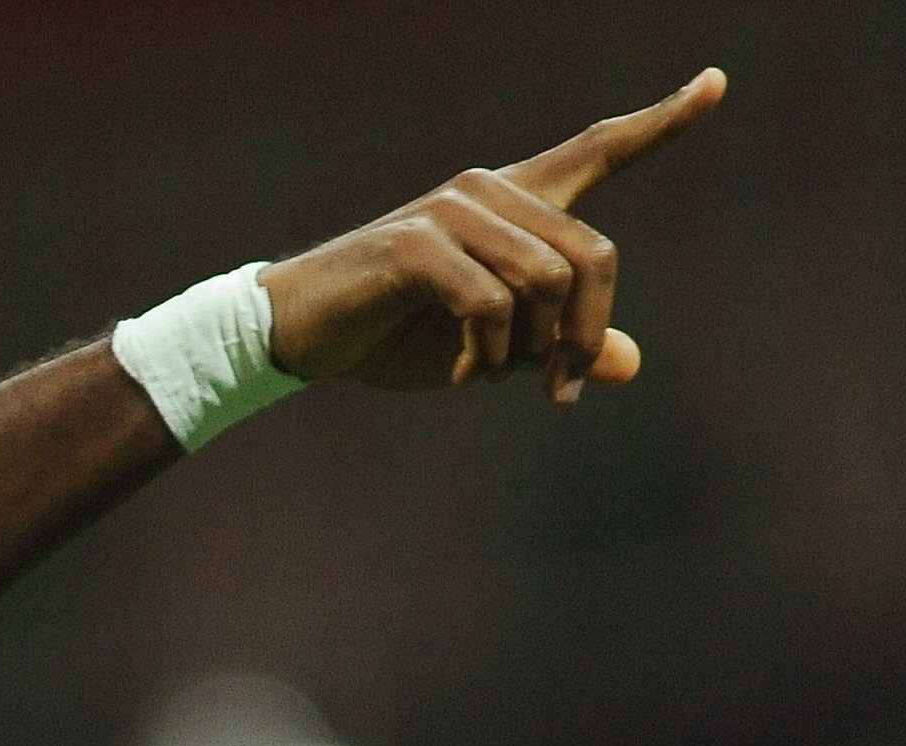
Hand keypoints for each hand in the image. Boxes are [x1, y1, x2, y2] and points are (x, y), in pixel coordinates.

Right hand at [261, 68, 724, 402]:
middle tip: (559, 390)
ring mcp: (452, 211)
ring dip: (531, 351)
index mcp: (512, 203)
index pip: (598, 151)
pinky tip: (466, 375)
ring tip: (497, 379)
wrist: (299, 336)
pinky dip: (488, 355)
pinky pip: (490, 303)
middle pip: (590, 254)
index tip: (716, 84)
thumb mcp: (489, 351)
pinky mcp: (416, 244)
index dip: (662, 122)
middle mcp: (489, 191)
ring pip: (545, 282)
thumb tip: (629, 363)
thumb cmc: (392, 336)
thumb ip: (559, 348)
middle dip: (586, 333)